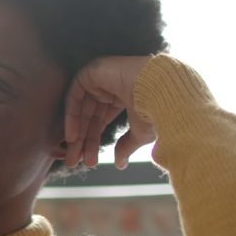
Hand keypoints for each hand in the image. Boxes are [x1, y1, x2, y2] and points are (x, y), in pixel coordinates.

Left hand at [64, 55, 154, 169]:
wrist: (163, 91)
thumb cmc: (157, 110)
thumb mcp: (141, 133)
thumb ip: (126, 146)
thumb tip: (119, 164)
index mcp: (124, 97)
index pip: (101, 121)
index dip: (93, 142)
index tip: (88, 162)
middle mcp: (110, 86)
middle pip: (89, 117)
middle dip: (82, 141)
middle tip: (74, 162)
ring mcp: (101, 77)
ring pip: (81, 109)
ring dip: (76, 133)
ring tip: (73, 156)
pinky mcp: (92, 70)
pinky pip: (75, 95)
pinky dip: (72, 116)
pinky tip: (73, 137)